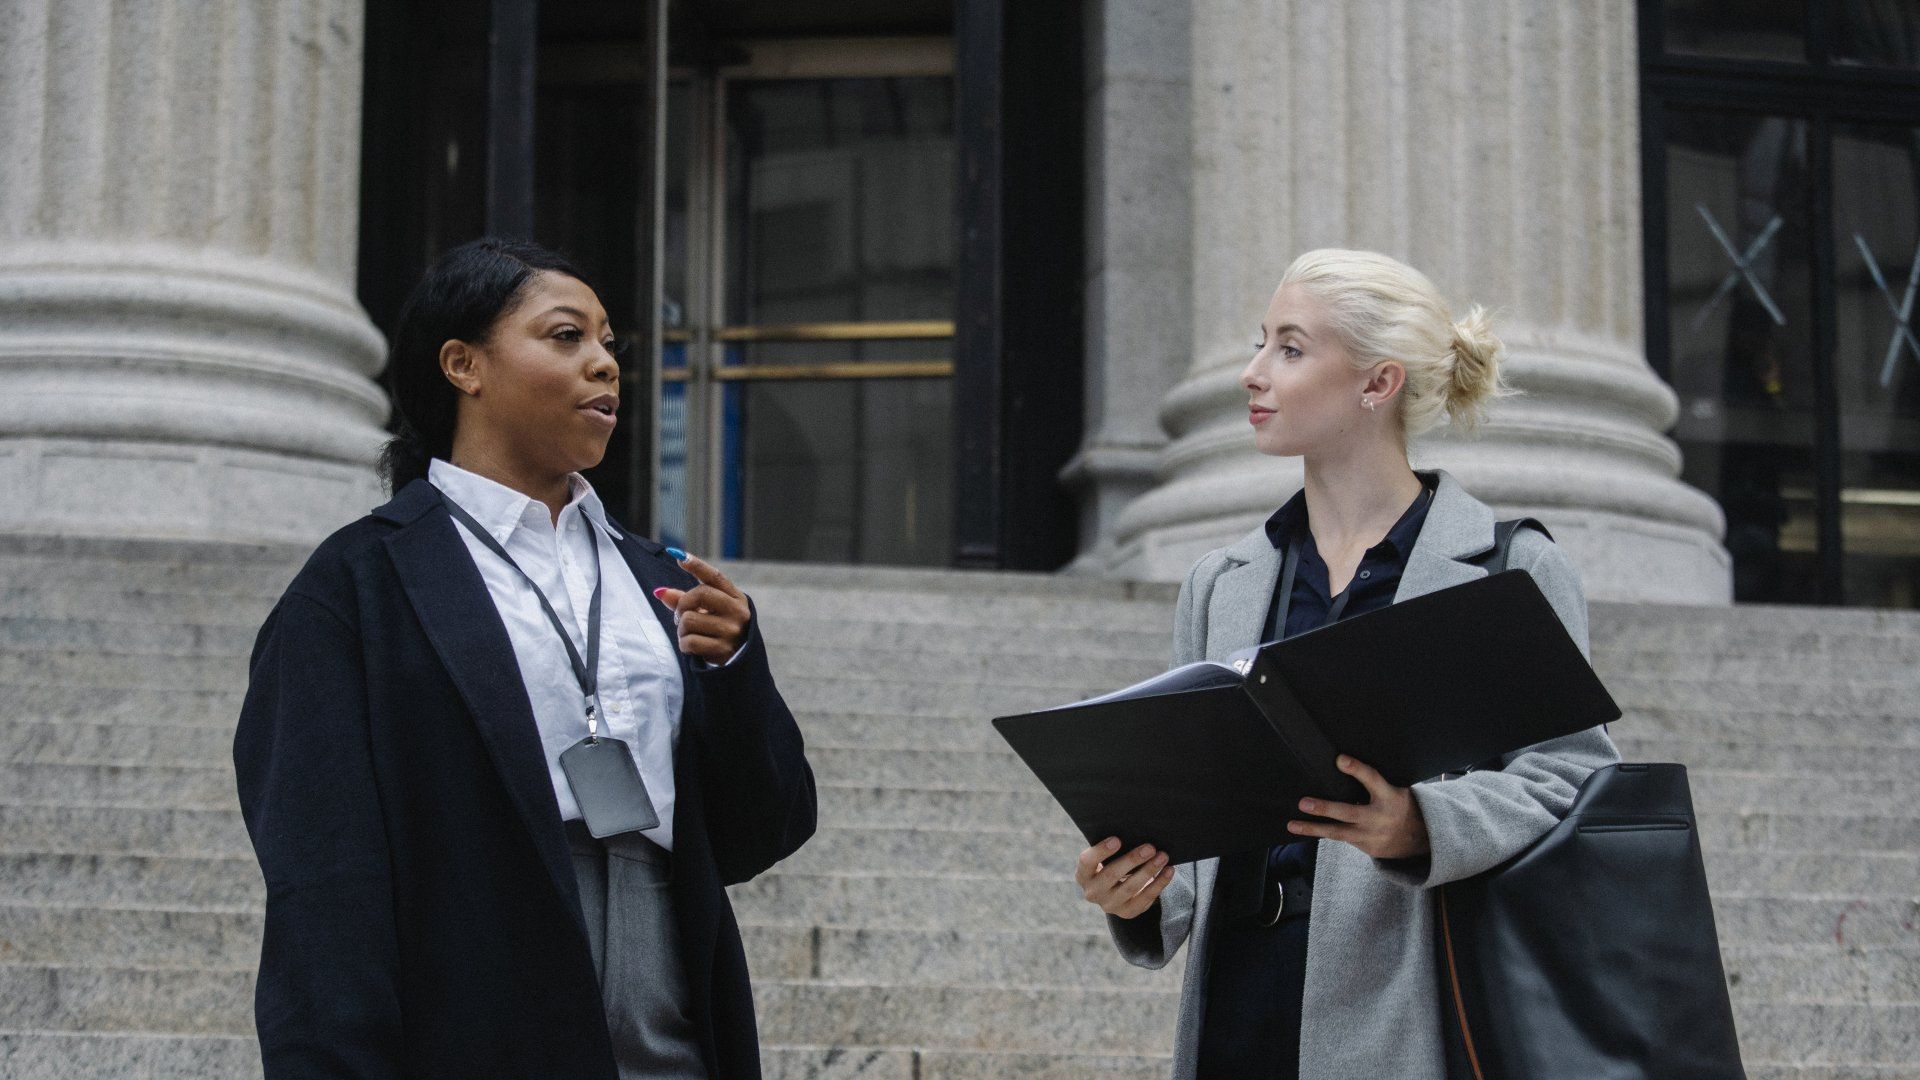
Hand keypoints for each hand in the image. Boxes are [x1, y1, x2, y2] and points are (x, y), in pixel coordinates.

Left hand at [650, 552, 751, 662]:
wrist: (740, 661)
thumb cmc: (719, 630)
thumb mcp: (709, 612)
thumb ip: (686, 600)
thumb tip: (660, 592)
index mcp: (736, 598)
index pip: (715, 577)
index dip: (697, 565)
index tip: (679, 556)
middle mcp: (737, 611)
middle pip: (699, 594)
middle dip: (682, 605)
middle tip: (681, 616)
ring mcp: (731, 631)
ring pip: (689, 620)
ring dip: (682, 629)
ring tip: (689, 634)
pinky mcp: (723, 649)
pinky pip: (690, 641)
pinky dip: (684, 645)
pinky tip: (691, 647)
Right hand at [1075, 837, 1172, 918]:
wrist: (1113, 890)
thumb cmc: (1110, 863)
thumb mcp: (1104, 858)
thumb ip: (1112, 848)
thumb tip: (1135, 830)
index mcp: (1083, 875)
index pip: (1087, 862)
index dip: (1101, 851)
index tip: (1118, 839)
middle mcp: (1092, 892)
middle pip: (1112, 874)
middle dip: (1132, 860)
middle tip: (1150, 847)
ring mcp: (1109, 905)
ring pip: (1131, 888)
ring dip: (1149, 870)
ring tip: (1163, 856)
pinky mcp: (1127, 912)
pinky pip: (1145, 898)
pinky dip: (1159, 884)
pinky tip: (1168, 871)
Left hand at [1285, 754, 1429, 859]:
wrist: (1420, 840)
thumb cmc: (1400, 805)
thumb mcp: (1395, 790)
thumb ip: (1374, 783)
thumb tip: (1341, 764)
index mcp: (1389, 796)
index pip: (1372, 779)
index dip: (1357, 769)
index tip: (1340, 759)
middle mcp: (1379, 817)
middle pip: (1348, 812)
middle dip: (1325, 808)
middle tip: (1303, 803)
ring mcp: (1371, 835)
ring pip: (1338, 833)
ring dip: (1313, 828)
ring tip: (1292, 824)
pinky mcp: (1365, 847)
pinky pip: (1341, 838)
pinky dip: (1323, 833)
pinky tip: (1305, 830)